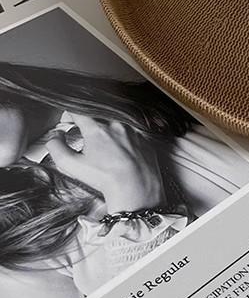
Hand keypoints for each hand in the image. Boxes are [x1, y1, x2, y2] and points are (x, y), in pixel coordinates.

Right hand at [46, 113, 166, 212]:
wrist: (136, 185)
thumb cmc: (105, 177)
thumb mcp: (72, 165)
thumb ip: (57, 148)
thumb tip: (55, 137)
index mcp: (97, 128)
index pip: (79, 112)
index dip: (69, 115)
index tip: (66, 122)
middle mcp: (116, 124)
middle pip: (97, 114)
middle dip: (86, 120)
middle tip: (80, 130)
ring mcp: (132, 128)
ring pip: (114, 120)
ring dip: (104, 126)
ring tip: (99, 141)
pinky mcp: (143, 135)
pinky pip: (130, 128)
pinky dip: (121, 134)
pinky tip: (117, 147)